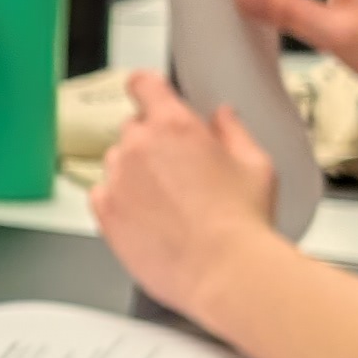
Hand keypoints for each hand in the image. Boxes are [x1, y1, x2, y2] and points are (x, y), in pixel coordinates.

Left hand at [91, 73, 283, 323]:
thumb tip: (223, 118)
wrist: (226, 273)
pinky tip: (149, 220)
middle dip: (151, 143)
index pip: (143, 84)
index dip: (146, 89)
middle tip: (177, 172)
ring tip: (167, 204)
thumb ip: (233, 131)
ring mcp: (117, 179)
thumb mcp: (256, 165)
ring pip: (116, 162)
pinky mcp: (105, 212)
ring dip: (134, 174)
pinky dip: (118, 202)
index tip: (149, 96)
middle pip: (132, 128)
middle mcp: (139, 146)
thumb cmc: (243, 224)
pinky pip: (101, 194)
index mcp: (174, 125)